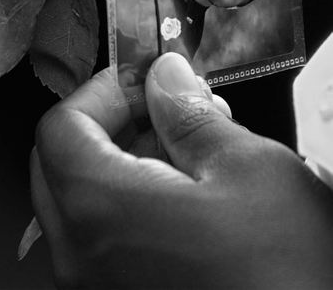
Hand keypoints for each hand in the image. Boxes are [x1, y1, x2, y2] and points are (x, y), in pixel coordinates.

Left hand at [31, 52, 332, 289]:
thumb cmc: (285, 270)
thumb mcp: (247, 169)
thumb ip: (189, 114)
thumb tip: (163, 77)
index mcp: (101, 209)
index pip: (61, 126)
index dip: (102, 90)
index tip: (145, 79)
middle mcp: (82, 256)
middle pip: (61, 162)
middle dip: (111, 123)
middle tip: (167, 108)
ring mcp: (96, 288)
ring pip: (81, 202)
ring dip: (125, 161)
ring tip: (192, 149)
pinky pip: (102, 239)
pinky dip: (132, 203)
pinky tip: (188, 194)